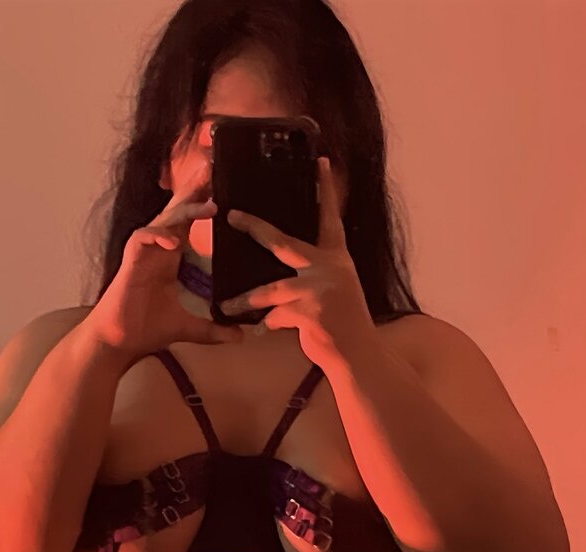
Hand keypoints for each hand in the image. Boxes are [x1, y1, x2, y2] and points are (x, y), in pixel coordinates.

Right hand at [85, 162, 243, 358]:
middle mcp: (158, 248)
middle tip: (215, 168)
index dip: (203, 200)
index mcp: (171, 255)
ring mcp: (144, 252)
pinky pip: (143, 238)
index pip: (189, 220)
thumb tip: (240, 335)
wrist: (121, 341)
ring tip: (210, 208)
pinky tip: (172, 240)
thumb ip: (214, 329)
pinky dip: (157, 236)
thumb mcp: (190, 327)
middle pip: (177, 210)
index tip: (223, 184)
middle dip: (195, 189)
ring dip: (185, 211)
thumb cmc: (148, 328)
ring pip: (164, 220)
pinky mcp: (131, 261)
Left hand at [219, 158, 375, 371]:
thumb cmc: (342, 325)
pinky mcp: (310, 311)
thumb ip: (309, 281)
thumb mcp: (333, 292)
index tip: (319, 162)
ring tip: (227, 306)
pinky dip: (270, 325)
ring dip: (246, 300)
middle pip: (283, 242)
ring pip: (271, 289)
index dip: (326, 191)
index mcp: (337, 258)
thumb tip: (275, 293)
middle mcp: (330, 267)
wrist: (358, 355)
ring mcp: (319, 288)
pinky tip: (267, 331)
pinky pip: (276, 315)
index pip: (330, 218)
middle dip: (256, 228)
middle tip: (233, 216)